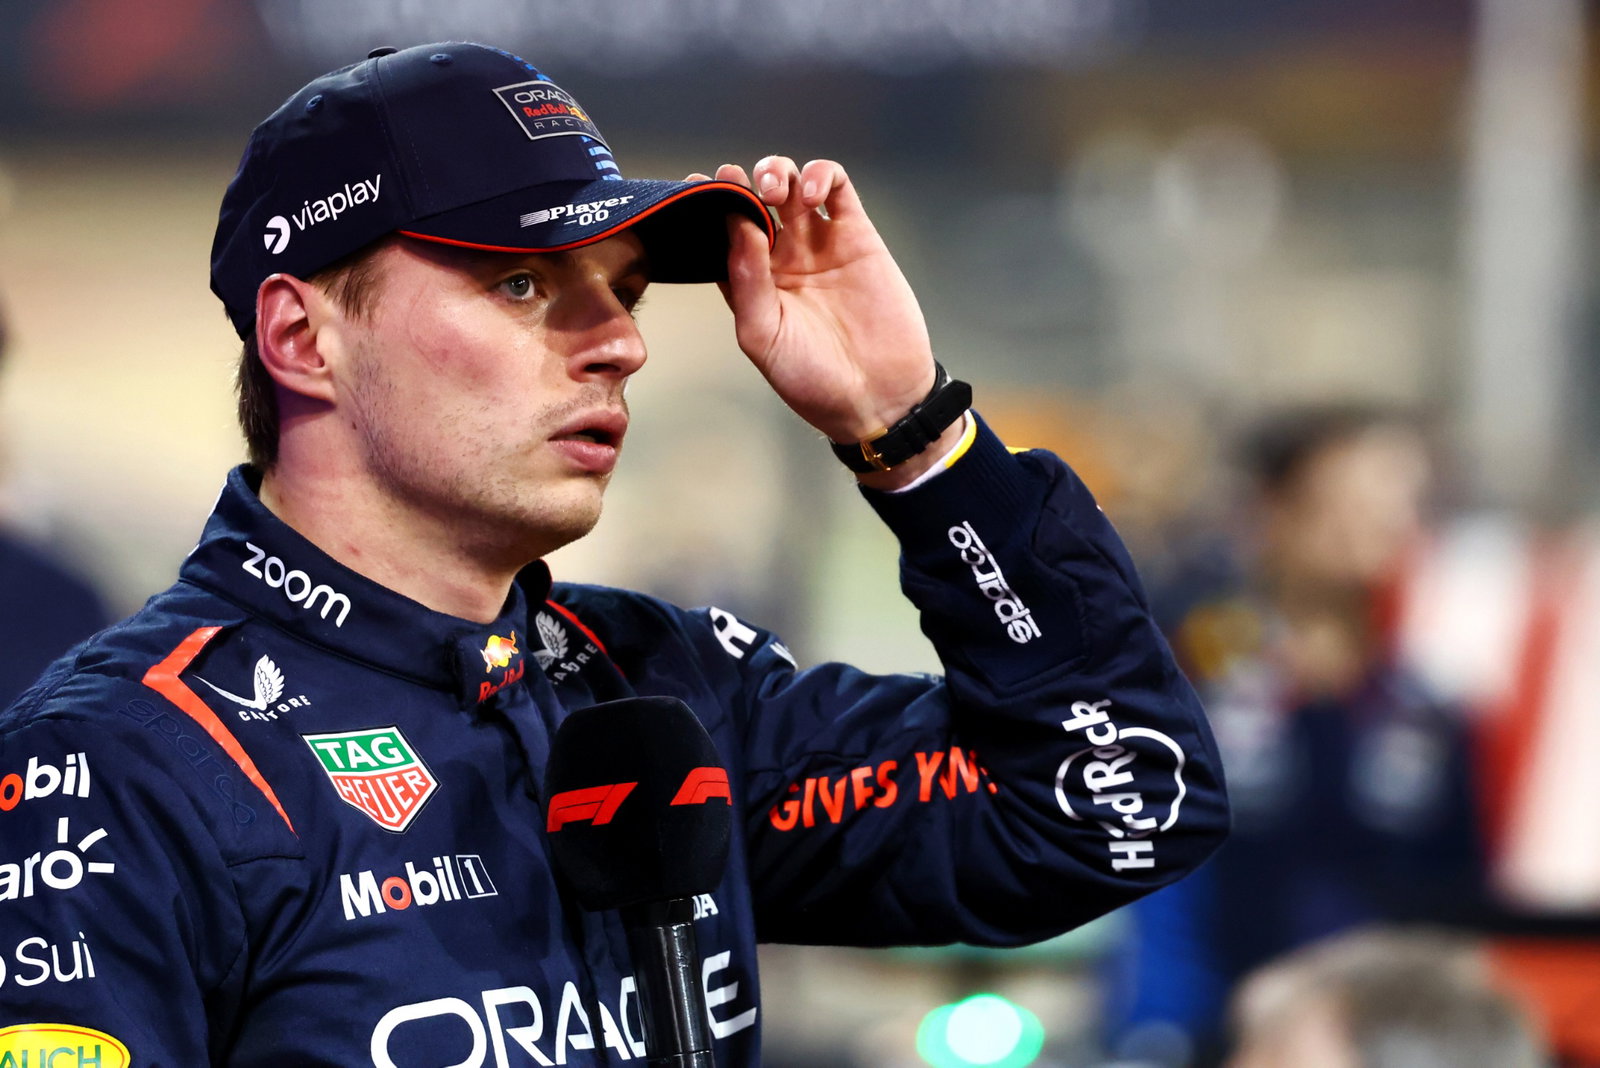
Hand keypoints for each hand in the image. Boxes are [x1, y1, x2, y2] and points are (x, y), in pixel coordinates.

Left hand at [691, 157, 937, 447]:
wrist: (877, 397)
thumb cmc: (815, 380)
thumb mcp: (764, 336)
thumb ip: (746, 281)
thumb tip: (736, 226)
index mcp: (750, 282)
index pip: (721, 231)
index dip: (709, 204)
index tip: (698, 187)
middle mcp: (782, 258)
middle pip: (754, 199)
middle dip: (744, 182)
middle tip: (743, 187)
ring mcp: (819, 244)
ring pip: (793, 185)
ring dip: (779, 172)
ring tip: (778, 191)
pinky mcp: (857, 236)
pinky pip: (838, 189)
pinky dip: (822, 176)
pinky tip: (812, 193)